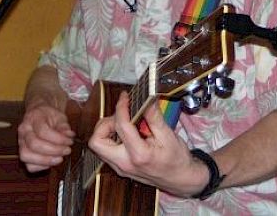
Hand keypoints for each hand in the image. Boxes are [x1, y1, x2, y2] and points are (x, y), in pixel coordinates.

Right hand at [18, 103, 74, 171]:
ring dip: (46, 160)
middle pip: (34, 144)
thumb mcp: (59, 115)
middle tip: (66, 150)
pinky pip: (28, 165)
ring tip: (60, 158)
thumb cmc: (49, 116)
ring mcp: (21, 143)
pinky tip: (52, 161)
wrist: (38, 114)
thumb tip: (69, 136)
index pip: (43, 131)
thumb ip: (64, 126)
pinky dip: (41, 166)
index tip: (69, 141)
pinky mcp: (23, 154)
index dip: (58, 139)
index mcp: (33, 118)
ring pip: (26, 156)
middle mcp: (24, 130)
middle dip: (53, 150)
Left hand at [88, 92, 208, 196]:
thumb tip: (146, 99)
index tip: (126, 97)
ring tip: (125, 121)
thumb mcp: (168, 135)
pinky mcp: (120, 167)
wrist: (180, 179)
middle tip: (121, 115)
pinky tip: (127, 131)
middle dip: (105, 123)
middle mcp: (124, 163)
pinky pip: (106, 149)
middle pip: (96, 141)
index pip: (121, 126)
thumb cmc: (177, 160)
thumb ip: (154, 116)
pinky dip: (112, 136)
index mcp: (138, 155)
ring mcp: (120, 167)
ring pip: (98, 146)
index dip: (121, 107)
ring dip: (107, 130)